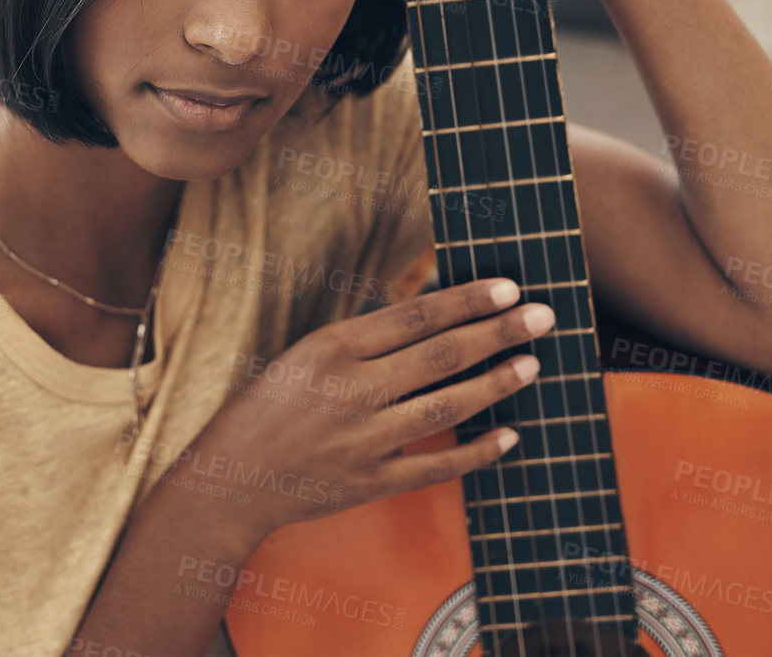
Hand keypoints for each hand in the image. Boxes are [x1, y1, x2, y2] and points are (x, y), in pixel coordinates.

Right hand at [189, 277, 554, 537]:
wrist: (229, 481)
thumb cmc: (268, 408)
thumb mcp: (305, 354)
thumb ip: (365, 341)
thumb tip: (438, 317)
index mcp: (332, 348)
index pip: (416, 316)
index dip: (468, 300)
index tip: (509, 288)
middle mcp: (350, 390)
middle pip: (441, 355)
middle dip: (499, 333)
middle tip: (543, 317)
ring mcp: (363, 440)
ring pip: (447, 406)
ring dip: (496, 383)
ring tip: (532, 365)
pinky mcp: (371, 483)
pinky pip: (437, 466)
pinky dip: (478, 451)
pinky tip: (510, 435)